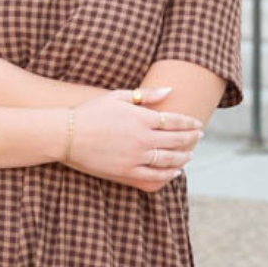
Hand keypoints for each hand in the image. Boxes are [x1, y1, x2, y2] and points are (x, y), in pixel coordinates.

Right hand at [64, 86, 203, 191]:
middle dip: (191, 138)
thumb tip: (169, 90)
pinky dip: (168, 175)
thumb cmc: (90, 112)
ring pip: (169, 159)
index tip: (198, 123)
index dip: (189, 122)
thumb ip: (145, 95)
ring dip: (183, 157)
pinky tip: (175, 172)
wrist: (67, 135)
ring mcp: (136, 157)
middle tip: (199, 137)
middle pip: (177, 140)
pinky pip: (154, 176)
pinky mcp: (127, 172)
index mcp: (142, 118)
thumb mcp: (117, 96)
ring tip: (190, 154)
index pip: (175, 121)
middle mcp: (143, 138)